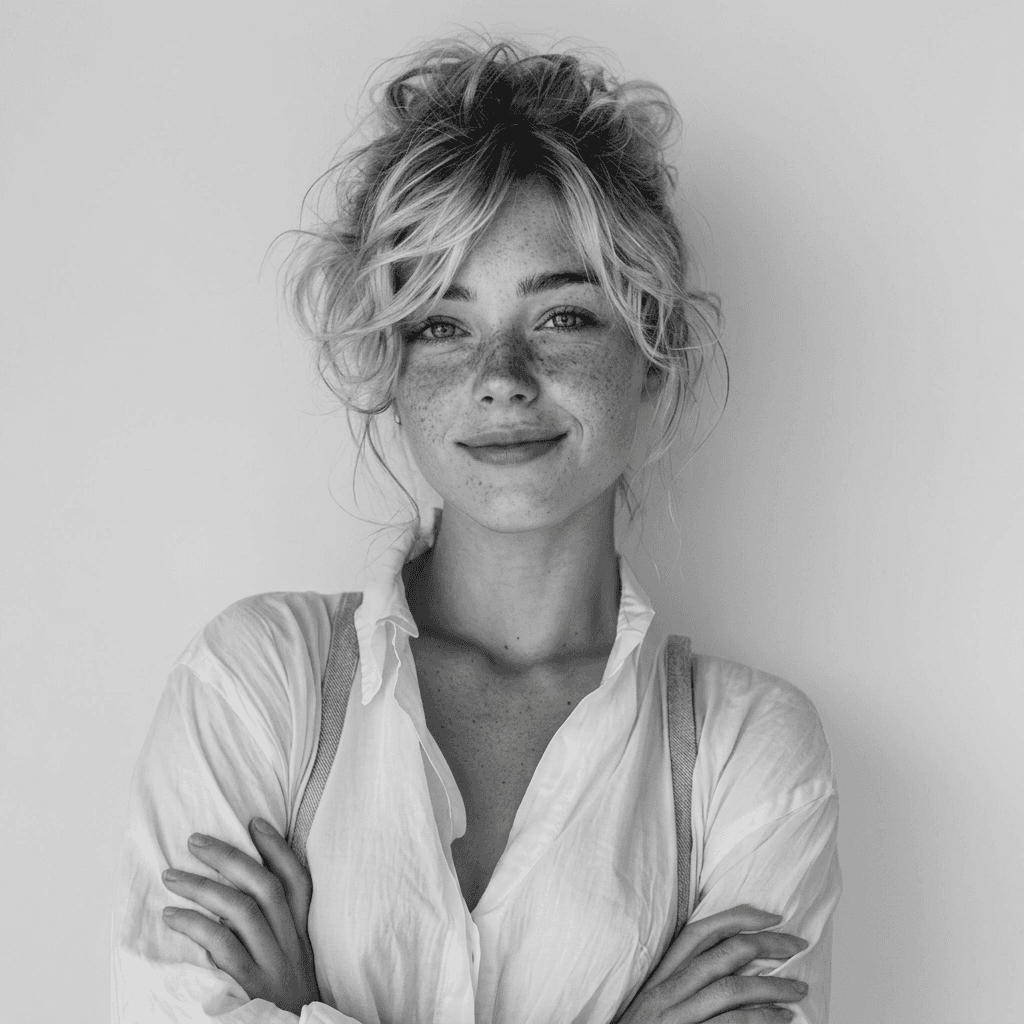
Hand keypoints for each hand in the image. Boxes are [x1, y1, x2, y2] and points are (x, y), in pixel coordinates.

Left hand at [162, 817, 319, 1014]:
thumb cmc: (282, 1002)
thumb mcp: (289, 962)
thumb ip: (272, 930)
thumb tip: (234, 893)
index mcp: (300, 934)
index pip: (298, 880)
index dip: (278, 848)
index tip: (254, 821)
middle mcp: (290, 943)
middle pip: (266, 886)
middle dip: (230, 857)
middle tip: (195, 841)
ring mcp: (272, 964)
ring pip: (242, 910)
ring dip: (203, 887)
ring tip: (171, 876)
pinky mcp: (251, 987)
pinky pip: (223, 946)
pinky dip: (196, 925)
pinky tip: (172, 916)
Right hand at [615, 905, 809, 1023]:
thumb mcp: (656, 1000)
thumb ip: (684, 980)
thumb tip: (730, 963)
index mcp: (661, 975)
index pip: (700, 932)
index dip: (738, 918)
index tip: (772, 916)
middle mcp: (668, 991)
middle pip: (723, 955)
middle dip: (767, 945)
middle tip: (798, 945)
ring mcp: (678, 1017)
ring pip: (731, 989)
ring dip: (772, 987)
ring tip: (799, 989)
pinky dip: (761, 1019)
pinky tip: (782, 1019)